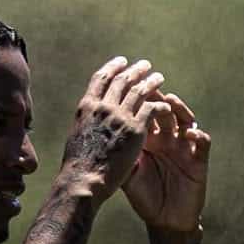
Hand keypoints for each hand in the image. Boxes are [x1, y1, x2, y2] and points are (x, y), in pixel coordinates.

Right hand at [61, 57, 172, 202]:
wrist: (83, 182)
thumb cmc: (78, 166)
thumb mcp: (77, 135)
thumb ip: (88, 121)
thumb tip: (91, 118)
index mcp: (87, 107)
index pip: (101, 78)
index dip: (113, 67)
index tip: (122, 61)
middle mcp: (103, 107)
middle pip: (122, 80)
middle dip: (135, 70)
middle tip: (145, 65)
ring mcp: (120, 117)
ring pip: (139, 91)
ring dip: (151, 82)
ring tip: (159, 77)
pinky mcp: (135, 130)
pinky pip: (151, 109)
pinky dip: (159, 104)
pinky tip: (165, 104)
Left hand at [122, 92, 209, 232]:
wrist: (165, 222)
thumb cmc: (145, 198)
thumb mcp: (129, 175)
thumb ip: (120, 156)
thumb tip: (104, 137)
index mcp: (150, 139)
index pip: (146, 114)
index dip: (141, 102)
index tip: (131, 90)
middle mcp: (168, 139)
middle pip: (166, 111)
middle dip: (159, 99)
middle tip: (151, 90)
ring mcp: (184, 147)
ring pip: (185, 119)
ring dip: (179, 108)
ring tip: (171, 101)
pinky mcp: (199, 159)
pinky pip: (203, 142)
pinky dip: (198, 133)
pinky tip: (190, 132)